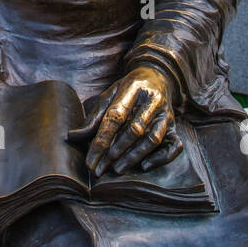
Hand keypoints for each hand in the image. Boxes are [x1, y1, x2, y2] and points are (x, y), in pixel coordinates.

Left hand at [68, 66, 182, 175]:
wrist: (157, 77)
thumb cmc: (128, 90)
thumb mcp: (109, 95)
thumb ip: (93, 117)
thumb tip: (72, 137)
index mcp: (133, 89)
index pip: (115, 117)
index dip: (101, 140)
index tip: (90, 160)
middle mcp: (152, 101)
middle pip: (134, 129)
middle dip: (115, 151)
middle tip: (100, 169)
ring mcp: (166, 114)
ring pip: (153, 138)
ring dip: (134, 156)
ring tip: (117, 169)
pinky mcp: (175, 126)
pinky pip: (174, 145)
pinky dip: (161, 157)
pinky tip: (144, 166)